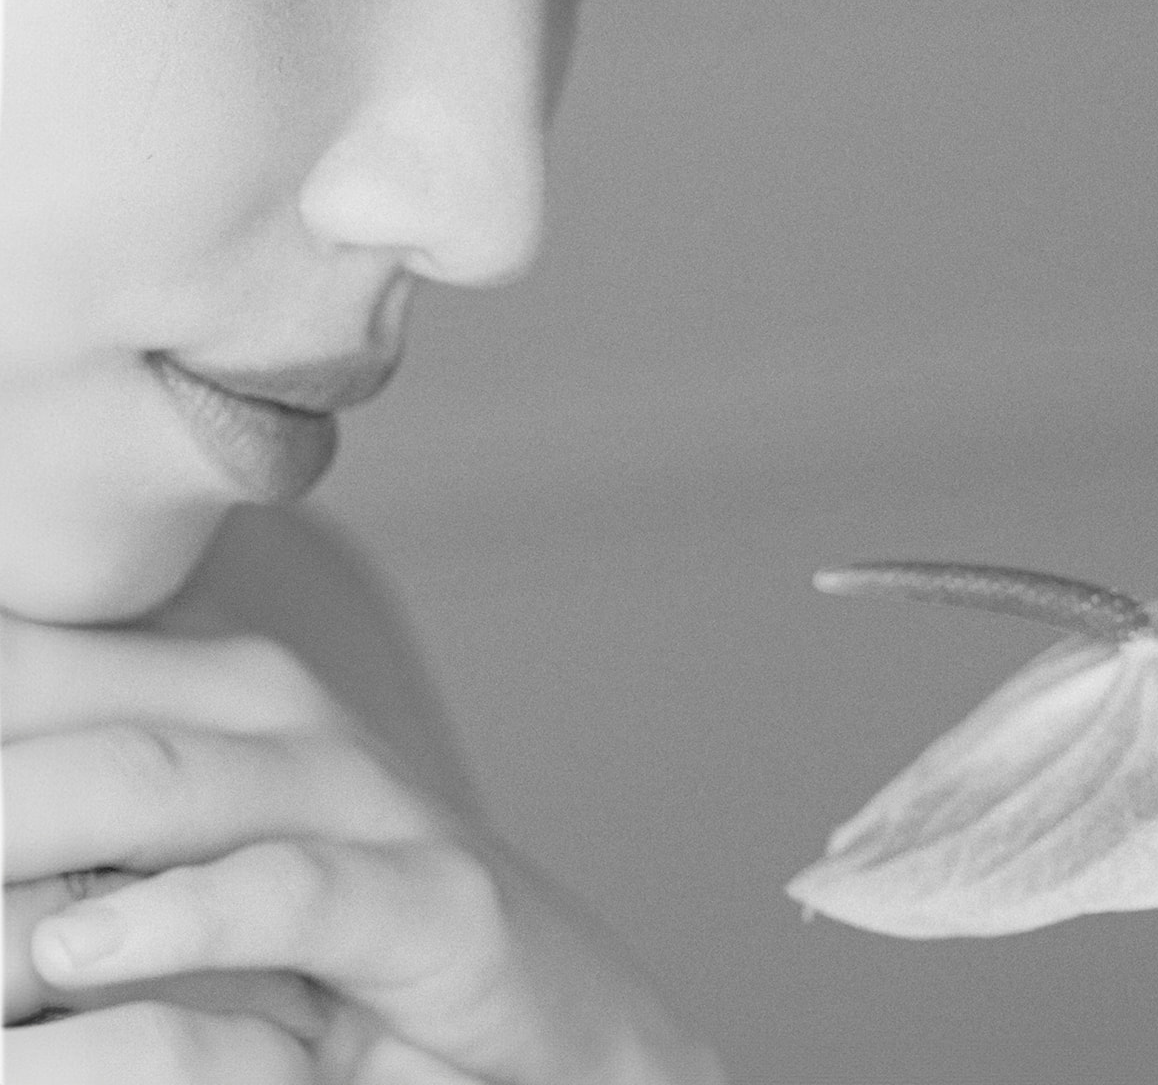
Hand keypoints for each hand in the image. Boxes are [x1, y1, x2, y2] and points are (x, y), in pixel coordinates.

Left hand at [2, 614, 726, 1083]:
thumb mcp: (185, 890)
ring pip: (167, 778)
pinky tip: (73, 950)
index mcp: (221, 698)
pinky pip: (293, 888)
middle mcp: (290, 725)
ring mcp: (369, 802)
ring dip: (23, 828)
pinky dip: (177, 914)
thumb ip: (79, 846)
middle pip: (77, 707)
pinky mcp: (434, 900)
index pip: (43, 664)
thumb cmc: (346, 968)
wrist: (559, 1037)